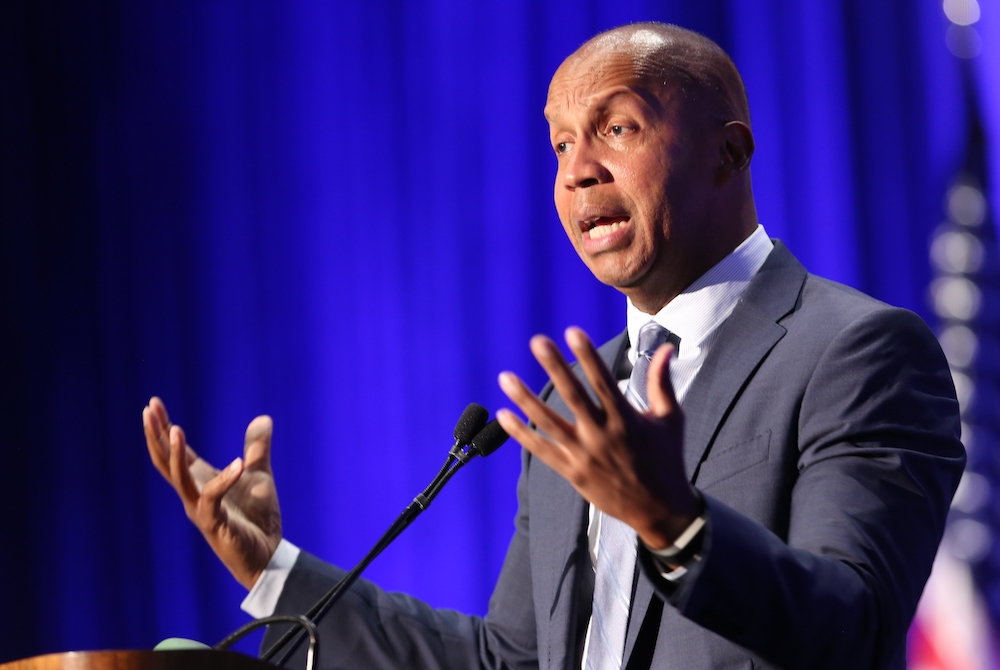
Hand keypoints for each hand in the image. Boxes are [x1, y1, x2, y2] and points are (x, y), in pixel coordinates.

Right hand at [142, 397, 281, 588]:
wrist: (267, 555)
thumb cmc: (257, 518)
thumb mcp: (259, 475)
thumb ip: (257, 448)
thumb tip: (263, 418)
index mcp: (201, 481)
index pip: (176, 452)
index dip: (164, 429)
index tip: (153, 404)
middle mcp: (194, 494)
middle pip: (166, 461)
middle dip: (157, 435)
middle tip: (148, 409)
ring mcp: (200, 509)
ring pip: (179, 479)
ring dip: (176, 454)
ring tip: (177, 429)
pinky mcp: (215, 524)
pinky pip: (213, 498)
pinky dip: (224, 480)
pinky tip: (237, 464)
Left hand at [495, 327, 700, 549]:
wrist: (659, 510)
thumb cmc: (666, 458)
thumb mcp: (669, 419)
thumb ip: (662, 382)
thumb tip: (664, 348)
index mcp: (626, 419)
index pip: (603, 381)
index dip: (588, 355)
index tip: (572, 331)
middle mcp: (602, 435)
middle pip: (573, 396)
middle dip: (555, 367)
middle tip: (537, 341)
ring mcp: (584, 455)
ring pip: (549, 423)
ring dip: (525, 399)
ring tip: (505, 377)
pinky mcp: (572, 471)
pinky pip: (541, 450)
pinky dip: (520, 434)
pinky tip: (502, 415)